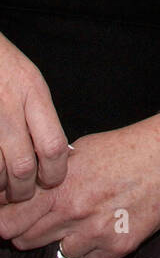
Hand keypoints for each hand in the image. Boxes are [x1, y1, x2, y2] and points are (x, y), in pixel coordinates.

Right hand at [0, 32, 68, 201]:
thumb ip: (40, 116)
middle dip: (25, 189)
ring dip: (0, 187)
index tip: (52, 179)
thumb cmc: (3, 65)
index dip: (55, 172)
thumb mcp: (30, 81)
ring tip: (3, 186)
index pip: (53, 145)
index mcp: (32, 92)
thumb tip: (54, 155)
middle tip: (23, 191)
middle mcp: (8, 106)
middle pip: (23, 166)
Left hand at [0, 106, 159, 257]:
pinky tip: (107, 225)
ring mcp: (97, 232)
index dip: (6, 221)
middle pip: (28, 241)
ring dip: (68, 239)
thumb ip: (51, 177)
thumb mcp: (82, 151)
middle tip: (52, 217)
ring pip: (60, 253)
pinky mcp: (119, 247)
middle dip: (32, 231)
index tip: (8, 220)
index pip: (12, 220)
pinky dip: (93, 249)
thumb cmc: (127, 149)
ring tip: (88, 217)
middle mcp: (76, 211)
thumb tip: (20, 193)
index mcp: (62, 186)